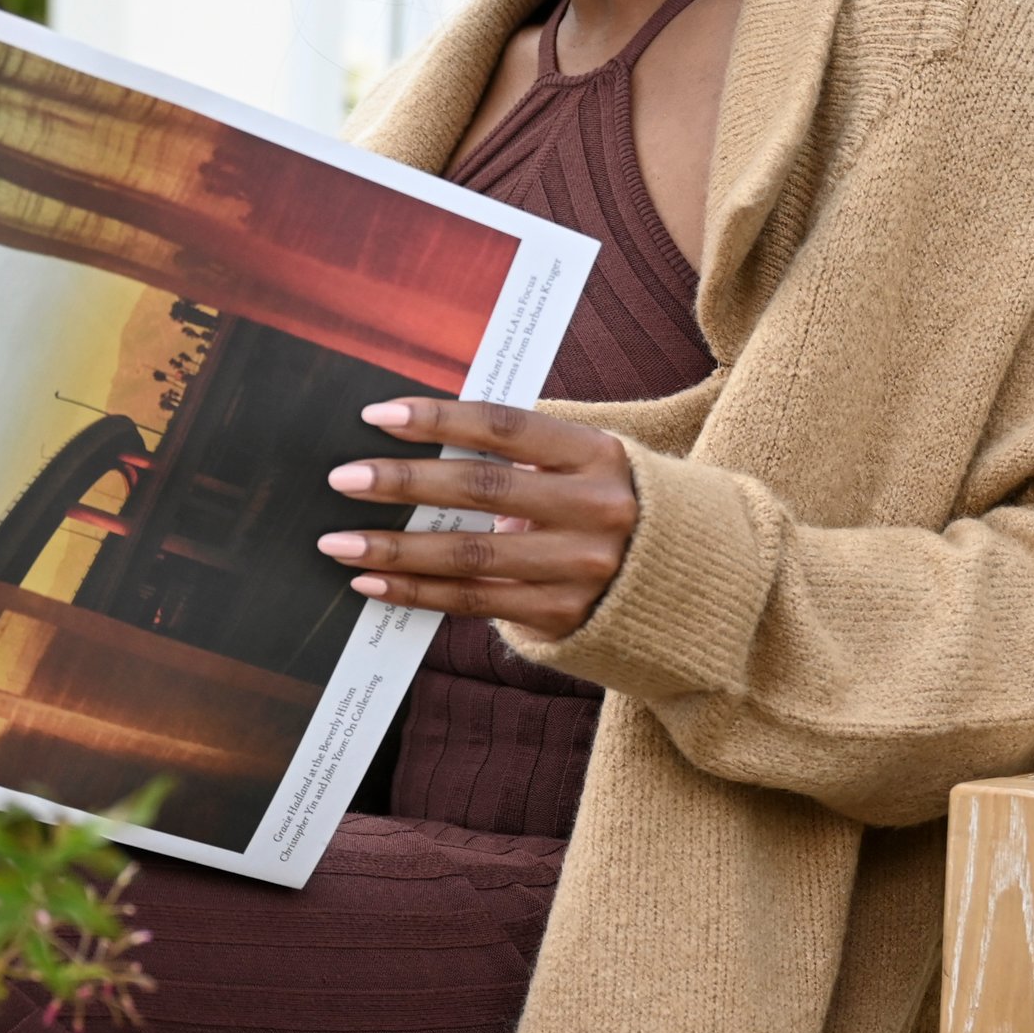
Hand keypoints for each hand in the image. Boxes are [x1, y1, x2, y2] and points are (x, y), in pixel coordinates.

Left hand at [317, 398, 639, 641]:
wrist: (694, 582)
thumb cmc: (617, 503)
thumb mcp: (591, 462)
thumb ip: (525, 452)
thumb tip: (426, 442)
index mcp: (597, 455)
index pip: (504, 427)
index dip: (438, 418)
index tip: (378, 415)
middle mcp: (593, 510)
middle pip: (481, 490)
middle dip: (404, 482)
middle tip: (344, 477)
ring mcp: (579, 569)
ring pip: (470, 556)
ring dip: (395, 551)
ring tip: (339, 542)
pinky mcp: (562, 617)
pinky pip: (474, 603)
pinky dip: (418, 594)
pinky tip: (372, 584)